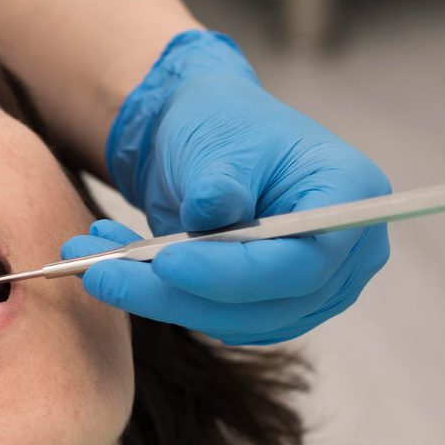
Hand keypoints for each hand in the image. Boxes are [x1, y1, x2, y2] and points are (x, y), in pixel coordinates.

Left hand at [73, 30, 391, 344]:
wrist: (208, 131)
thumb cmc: (224, 122)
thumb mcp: (219, 138)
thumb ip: (219, 182)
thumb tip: (209, 217)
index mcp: (351, 196)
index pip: (301, 262)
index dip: (232, 272)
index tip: (165, 262)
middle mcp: (345, 254)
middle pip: (267, 303)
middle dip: (176, 293)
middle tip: (101, 272)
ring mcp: (313, 288)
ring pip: (234, 321)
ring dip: (156, 298)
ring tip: (94, 258)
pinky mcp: (271, 307)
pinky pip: (215, 320)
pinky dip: (160, 299)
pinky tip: (114, 265)